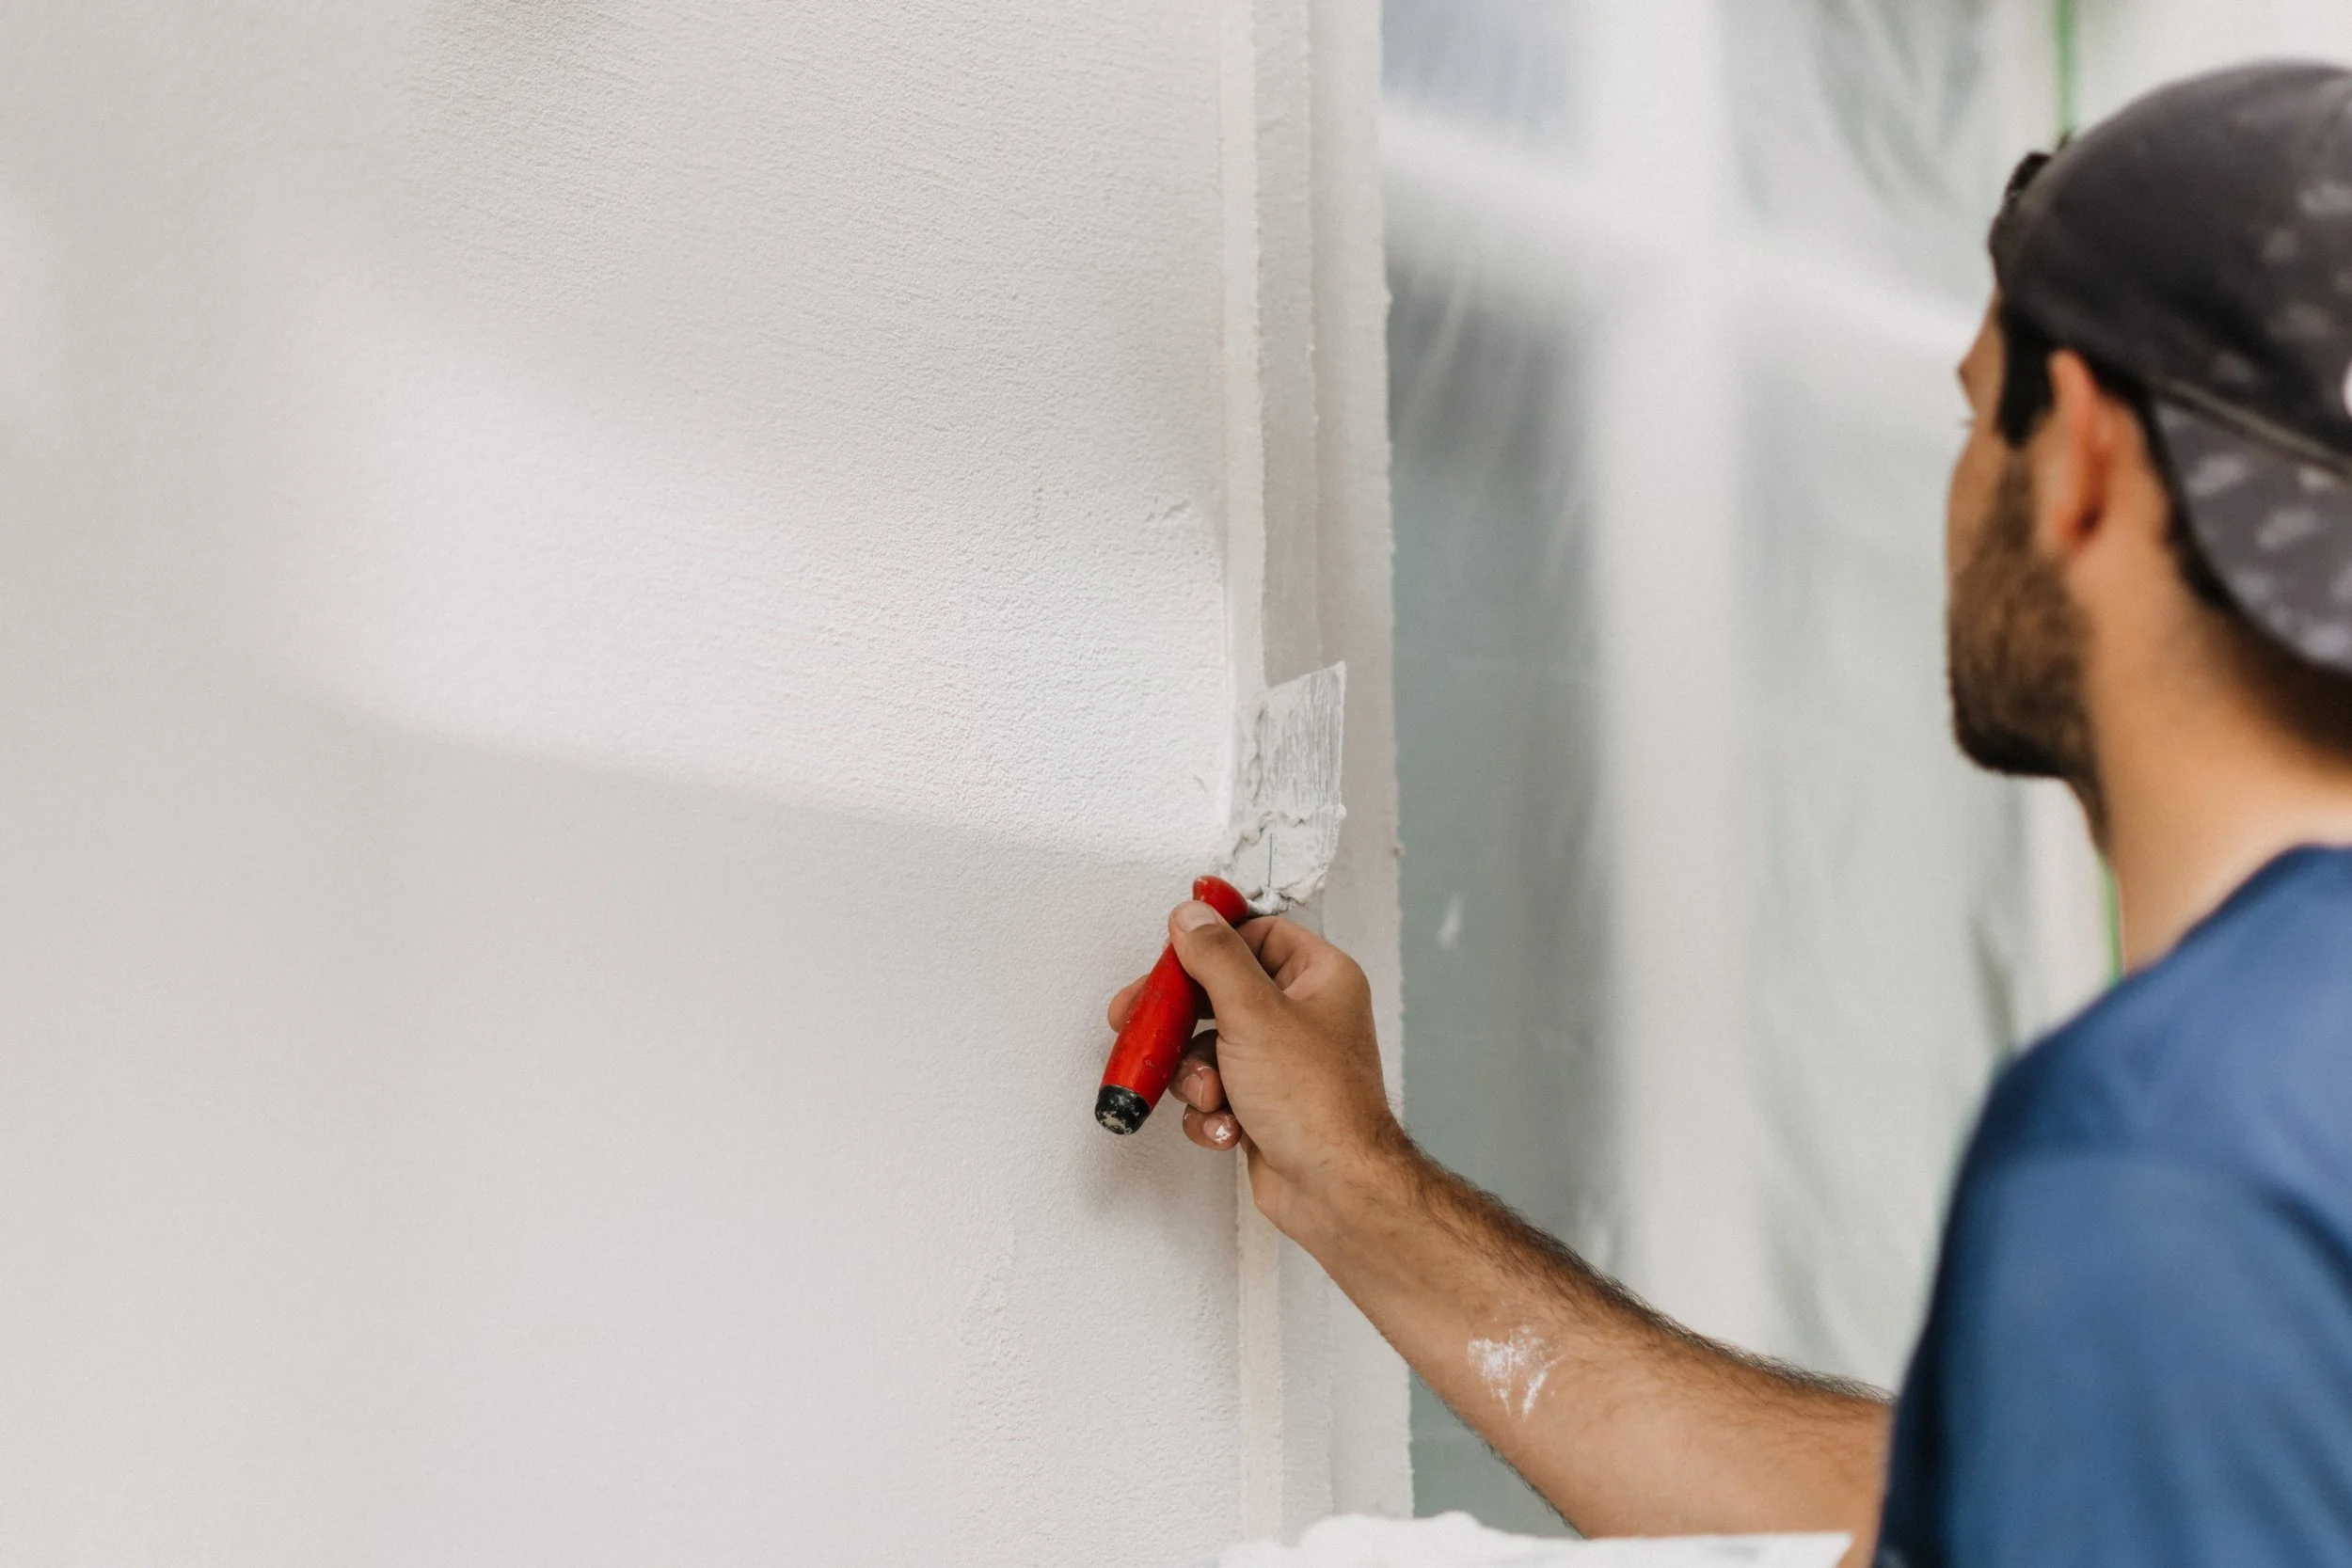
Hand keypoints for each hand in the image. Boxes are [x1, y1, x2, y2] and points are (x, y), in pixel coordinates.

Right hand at [1105, 904, 1404, 1242]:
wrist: (1332, 1189)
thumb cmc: (1317, 1104)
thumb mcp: (1253, 1012)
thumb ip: (1215, 958)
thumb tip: (1191, 917)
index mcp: (1320, 978)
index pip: (1256, 935)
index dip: (1210, 943)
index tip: (1170, 955)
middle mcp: (1305, 1016)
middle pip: (1220, 994)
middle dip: (1182, 1020)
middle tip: (1140, 1021)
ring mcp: (1284, 1064)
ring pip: (1210, 1048)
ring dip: (1197, 1075)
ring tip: (1212, 1094)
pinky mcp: (1264, 1106)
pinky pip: (1216, 1093)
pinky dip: (1210, 1111)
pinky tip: (1226, 1127)